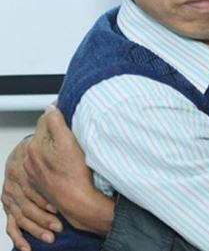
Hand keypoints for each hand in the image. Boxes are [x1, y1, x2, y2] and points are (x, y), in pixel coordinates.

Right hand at [2, 135, 60, 250]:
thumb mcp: (57, 138)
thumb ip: (55, 124)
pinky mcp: (15, 207)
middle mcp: (16, 184)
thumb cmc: (49, 152)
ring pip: (21, 217)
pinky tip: (28, 250)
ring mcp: (13, 197)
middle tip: (59, 225)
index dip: (46, 200)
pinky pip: (13, 225)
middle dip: (43, 218)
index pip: (32, 187)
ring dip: (36, 228)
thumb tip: (56, 109)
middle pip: (27, 205)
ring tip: (52, 237)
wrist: (33, 157)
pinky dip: (20, 238)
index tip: (59, 209)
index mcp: (26, 169)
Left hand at [22, 106, 113, 235]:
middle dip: (57, 132)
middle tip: (73, 136)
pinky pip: (47, 164)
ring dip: (55, 147)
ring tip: (71, 152)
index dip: (60, 114)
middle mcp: (30, 158)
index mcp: (35, 146)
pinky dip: (55, 162)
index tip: (71, 115)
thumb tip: (51, 108)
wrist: (77, 202)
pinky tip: (66, 166)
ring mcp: (34, 171)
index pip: (46, 119)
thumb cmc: (75, 175)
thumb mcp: (68, 142)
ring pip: (45, 150)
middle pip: (45, 135)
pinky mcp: (40, 181)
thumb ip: (56, 122)